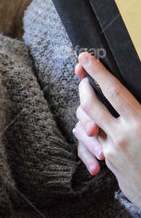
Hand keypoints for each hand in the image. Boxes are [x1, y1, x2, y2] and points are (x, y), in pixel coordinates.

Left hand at [74, 52, 140, 205]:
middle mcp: (121, 135)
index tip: (85, 57)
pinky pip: (90, 139)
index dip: (98, 72)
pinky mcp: (106, 160)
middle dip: (84, 88)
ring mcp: (111, 149)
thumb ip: (140, 107)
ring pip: (85, 121)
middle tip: (84, 77)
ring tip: (92, 98)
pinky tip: (97, 123)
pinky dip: (91, 128)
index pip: (114, 91)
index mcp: (140, 123)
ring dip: (86, 108)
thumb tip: (132, 96)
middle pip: (90, 105)